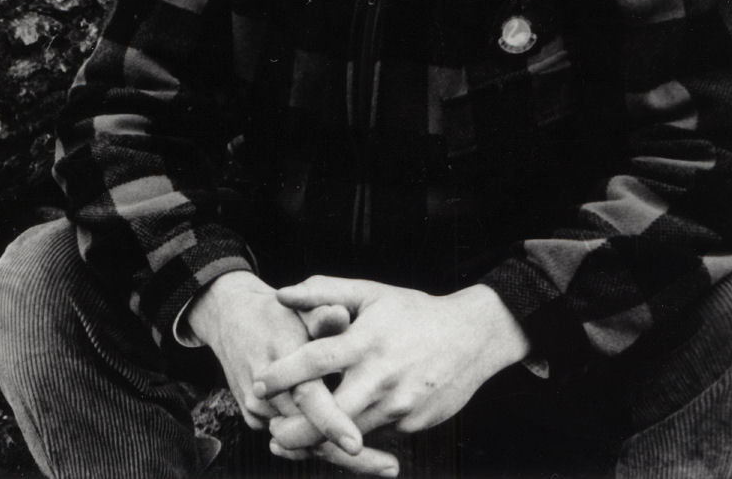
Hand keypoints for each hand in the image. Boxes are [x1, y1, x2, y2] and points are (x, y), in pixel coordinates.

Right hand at [184, 271, 368, 460]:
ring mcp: (258, 408)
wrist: (231, 317)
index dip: (331, 422)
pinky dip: (317, 446)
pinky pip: (290, 439)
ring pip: (301, 443)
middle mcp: (267, 391)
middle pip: (307, 435)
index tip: (357, 444)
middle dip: (349, 458)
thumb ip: (321, 316)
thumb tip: (338, 314)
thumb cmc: (276, 310)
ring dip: (338, 454)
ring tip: (383, 464)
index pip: (307, 398)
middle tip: (391, 468)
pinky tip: (353, 451)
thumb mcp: (301, 307)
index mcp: (283, 360)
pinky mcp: (255, 418)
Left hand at [255, 277, 529, 460]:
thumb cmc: (413, 312)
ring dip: (321, 440)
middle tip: (272, 433)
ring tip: (292, 440)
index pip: (317, 359)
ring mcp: (399, 403)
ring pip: (352, 432)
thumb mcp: (370, 293)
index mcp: (366, 340)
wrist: (473, 336)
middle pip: (331, 413)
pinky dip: (355, 436)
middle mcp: (381, 375)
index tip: (258, 383)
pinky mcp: (412, 422)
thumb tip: (282, 295)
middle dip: (298, 429)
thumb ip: (324, 292)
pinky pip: (377, 434)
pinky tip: (339, 434)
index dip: (284, 374)